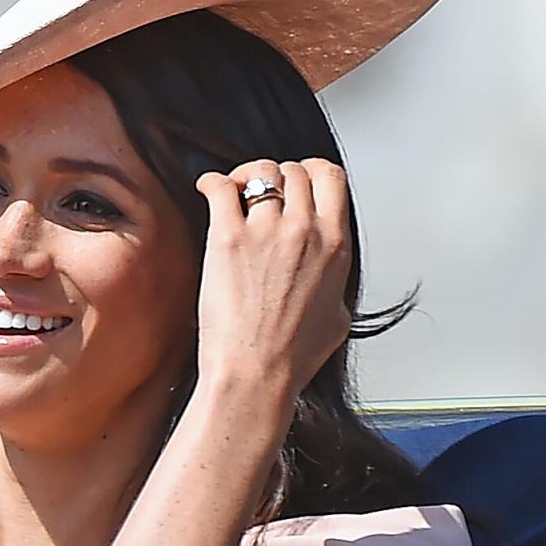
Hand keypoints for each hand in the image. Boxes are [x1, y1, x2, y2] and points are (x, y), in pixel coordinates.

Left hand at [194, 158, 352, 410]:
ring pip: (260, 171)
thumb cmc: (291, 358)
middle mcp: (305, 231)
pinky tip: (207, 190)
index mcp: (335, 245)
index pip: (331, 177)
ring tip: (233, 193)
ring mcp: (267, 231)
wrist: (256, 376)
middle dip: (277, 176)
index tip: (297, 182)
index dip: (311, 172)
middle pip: (294, 170)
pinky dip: (212, 182)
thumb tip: (330, 278)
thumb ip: (336, 284)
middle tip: (260, 193)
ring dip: (245, 177)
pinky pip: (220, 187)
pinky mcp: (228, 239)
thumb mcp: (337, 319)